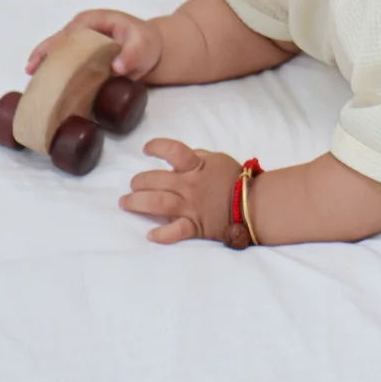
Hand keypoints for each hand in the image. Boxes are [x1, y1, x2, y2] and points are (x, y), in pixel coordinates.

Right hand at [26, 9, 163, 79]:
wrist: (149, 50)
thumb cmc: (145, 42)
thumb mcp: (143, 46)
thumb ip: (132, 55)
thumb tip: (117, 68)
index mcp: (94, 20)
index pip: (72, 32)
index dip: (61, 47)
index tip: (53, 63)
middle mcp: (80, 28)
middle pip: (56, 40)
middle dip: (42, 55)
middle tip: (32, 72)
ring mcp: (77, 41)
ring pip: (53, 50)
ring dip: (42, 64)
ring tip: (33, 81)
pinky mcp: (77, 54)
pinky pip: (60, 61)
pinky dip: (51, 70)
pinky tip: (43, 85)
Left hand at [120, 138, 241, 244]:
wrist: (254, 204)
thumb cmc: (234, 179)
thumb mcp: (217, 159)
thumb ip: (197, 156)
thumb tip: (177, 155)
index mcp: (197, 166)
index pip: (174, 151)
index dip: (157, 147)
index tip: (146, 149)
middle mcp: (191, 185)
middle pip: (156, 180)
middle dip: (139, 181)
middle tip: (133, 185)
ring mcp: (192, 207)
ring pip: (158, 203)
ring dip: (138, 203)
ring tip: (127, 202)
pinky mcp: (196, 226)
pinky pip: (176, 231)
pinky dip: (162, 234)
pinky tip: (151, 235)